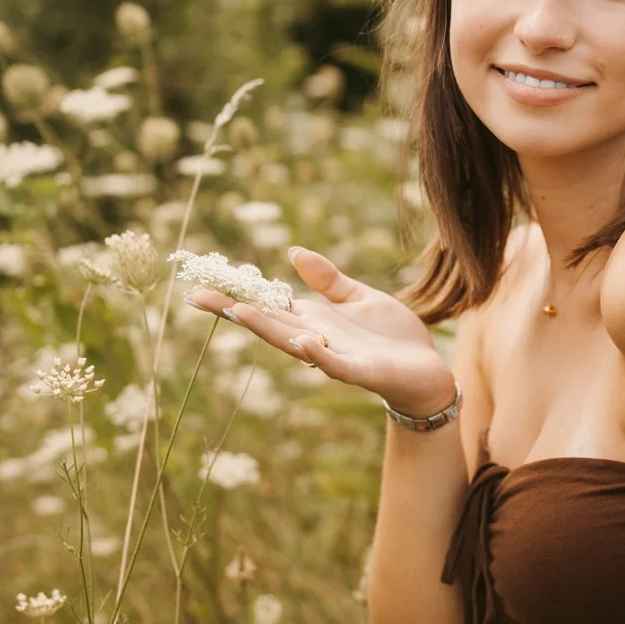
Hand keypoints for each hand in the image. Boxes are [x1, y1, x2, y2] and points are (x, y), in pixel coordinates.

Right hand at [188, 245, 456, 416]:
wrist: (427, 369)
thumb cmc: (392, 336)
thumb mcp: (359, 298)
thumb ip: (328, 280)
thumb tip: (294, 252)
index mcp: (314, 318)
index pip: (268, 303)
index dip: (237, 293)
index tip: (201, 281)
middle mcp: (316, 338)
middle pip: (268, 322)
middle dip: (235, 308)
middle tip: (197, 295)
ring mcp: (336, 356)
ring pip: (293, 342)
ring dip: (267, 328)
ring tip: (239, 311)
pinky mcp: (362, 371)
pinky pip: (336, 365)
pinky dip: (319, 355)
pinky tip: (304, 342)